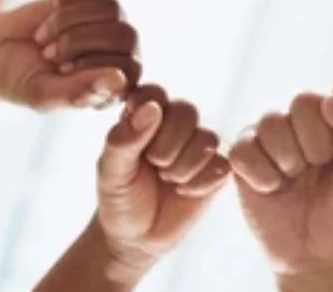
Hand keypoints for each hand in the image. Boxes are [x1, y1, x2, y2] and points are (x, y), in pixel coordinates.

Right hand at [0, 0, 140, 110]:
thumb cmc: (22, 80)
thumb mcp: (41, 93)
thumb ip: (77, 93)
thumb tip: (118, 81)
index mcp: (116, 85)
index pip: (129, 70)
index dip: (91, 66)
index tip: (60, 71)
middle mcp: (122, 53)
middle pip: (125, 37)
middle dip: (76, 42)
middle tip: (48, 55)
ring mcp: (112, 23)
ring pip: (110, 10)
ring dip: (66, 22)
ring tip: (44, 39)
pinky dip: (66, 2)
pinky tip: (51, 16)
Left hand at [89, 85, 229, 284]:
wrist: (136, 238)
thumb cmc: (119, 198)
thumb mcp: (111, 171)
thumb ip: (125, 137)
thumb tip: (153, 108)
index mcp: (146, 115)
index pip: (155, 93)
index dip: (148, 115)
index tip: (136, 144)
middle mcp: (175, 124)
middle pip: (187, 111)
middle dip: (167, 144)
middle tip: (154, 165)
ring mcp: (199, 146)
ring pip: (207, 139)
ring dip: (184, 167)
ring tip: (168, 181)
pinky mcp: (218, 169)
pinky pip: (222, 165)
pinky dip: (200, 183)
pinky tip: (184, 192)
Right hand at [231, 83, 332, 281]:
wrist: (325, 257)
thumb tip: (331, 100)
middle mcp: (313, 117)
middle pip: (304, 102)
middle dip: (318, 144)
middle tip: (325, 169)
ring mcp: (277, 134)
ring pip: (271, 122)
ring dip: (289, 159)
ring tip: (299, 179)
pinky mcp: (247, 156)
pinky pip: (243, 148)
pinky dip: (261, 174)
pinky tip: (274, 189)